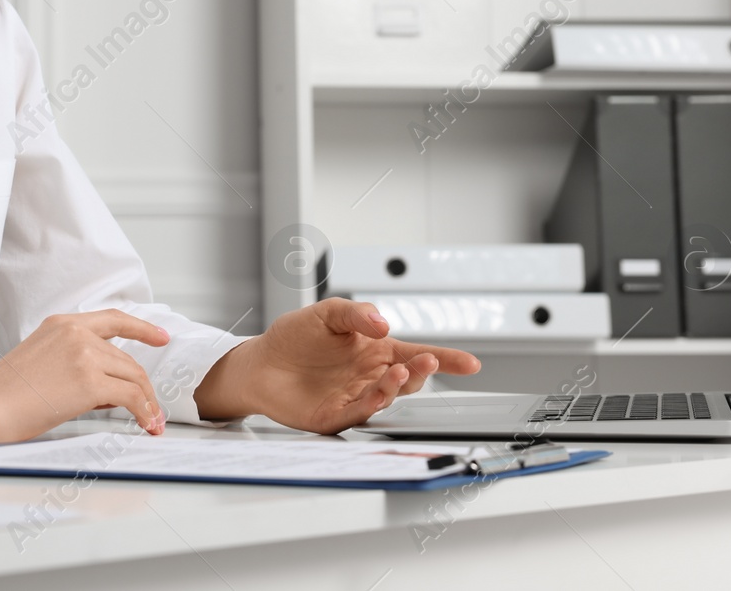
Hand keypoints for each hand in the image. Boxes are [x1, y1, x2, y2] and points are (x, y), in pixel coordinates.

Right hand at [0, 309, 169, 444]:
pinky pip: (131, 396)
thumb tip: (111, 388)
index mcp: (62, 324)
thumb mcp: (43, 360)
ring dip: (147, 401)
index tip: (160, 336)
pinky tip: (147, 423)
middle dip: (143, 385)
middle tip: (152, 407)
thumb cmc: (6, 392)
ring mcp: (84, 354)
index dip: (142, 328)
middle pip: (126, 358)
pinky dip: (144, 411)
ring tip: (151, 420)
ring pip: (133, 376)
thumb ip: (77, 362)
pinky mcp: (89, 381)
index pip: (113, 319)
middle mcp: (75, 333)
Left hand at [194, 297, 480, 434]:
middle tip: (428, 359)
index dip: (446, 359)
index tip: (471, 363)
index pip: (415, 354)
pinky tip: (378, 389)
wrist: (259, 362)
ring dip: (398, 385)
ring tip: (401, 370)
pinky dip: (372, 402)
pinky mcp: (334, 416)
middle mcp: (369, 377)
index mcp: (374, 351)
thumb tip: (382, 323)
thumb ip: (356, 314)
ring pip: (388, 396)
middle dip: (422, 370)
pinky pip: (359, 412)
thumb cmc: (294, 337)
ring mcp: (354, 397)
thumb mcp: (327, 314)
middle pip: (408, 378)